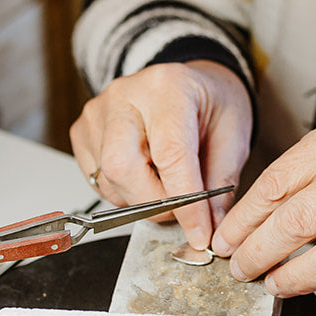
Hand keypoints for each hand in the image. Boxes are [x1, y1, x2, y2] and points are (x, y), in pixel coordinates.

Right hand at [69, 60, 252, 247]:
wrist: (189, 83)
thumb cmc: (211, 103)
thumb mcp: (233, 135)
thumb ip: (221, 181)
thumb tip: (210, 227)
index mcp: (168, 88)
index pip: (170, 154)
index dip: (185, 202)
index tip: (200, 232)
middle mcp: (125, 95)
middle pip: (122, 167)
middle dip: (154, 203)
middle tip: (181, 209)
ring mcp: (97, 112)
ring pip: (108, 180)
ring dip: (141, 199)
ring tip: (167, 183)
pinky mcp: (82, 131)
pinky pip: (96, 180)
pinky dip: (124, 191)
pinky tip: (145, 175)